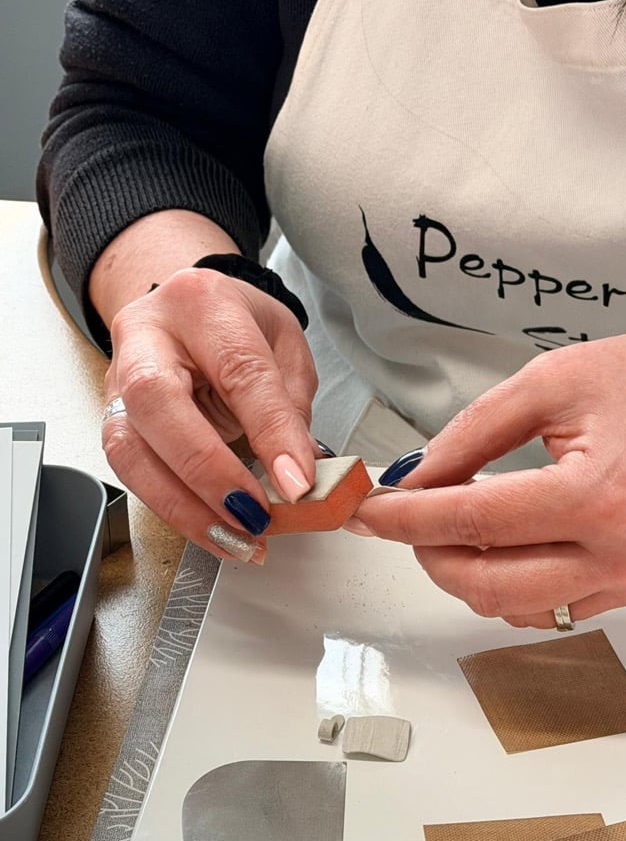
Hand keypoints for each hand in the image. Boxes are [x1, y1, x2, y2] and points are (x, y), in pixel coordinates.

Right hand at [101, 265, 318, 559]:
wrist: (186, 312)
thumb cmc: (237, 326)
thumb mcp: (284, 346)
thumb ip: (291, 406)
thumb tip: (298, 473)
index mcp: (203, 303)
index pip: (238, 369)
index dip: (269, 430)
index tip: (296, 482)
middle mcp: (147, 335)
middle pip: (157, 402)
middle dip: (208, 470)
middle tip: (253, 514)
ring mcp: (118, 379)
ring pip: (130, 448)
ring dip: (185, 506)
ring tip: (236, 538)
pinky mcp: (112, 420)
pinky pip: (131, 473)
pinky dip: (175, 510)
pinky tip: (212, 531)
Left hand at [354, 321, 625, 625]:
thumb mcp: (554, 382)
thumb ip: (473, 434)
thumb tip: (418, 477)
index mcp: (600, 496)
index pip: (470, 522)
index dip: (405, 519)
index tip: (369, 513)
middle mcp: (623, 555)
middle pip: (486, 586)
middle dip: (428, 554)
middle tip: (405, 518)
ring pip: (516, 609)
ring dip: (467, 574)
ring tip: (451, 525)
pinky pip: (557, 608)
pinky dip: (513, 584)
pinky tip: (500, 546)